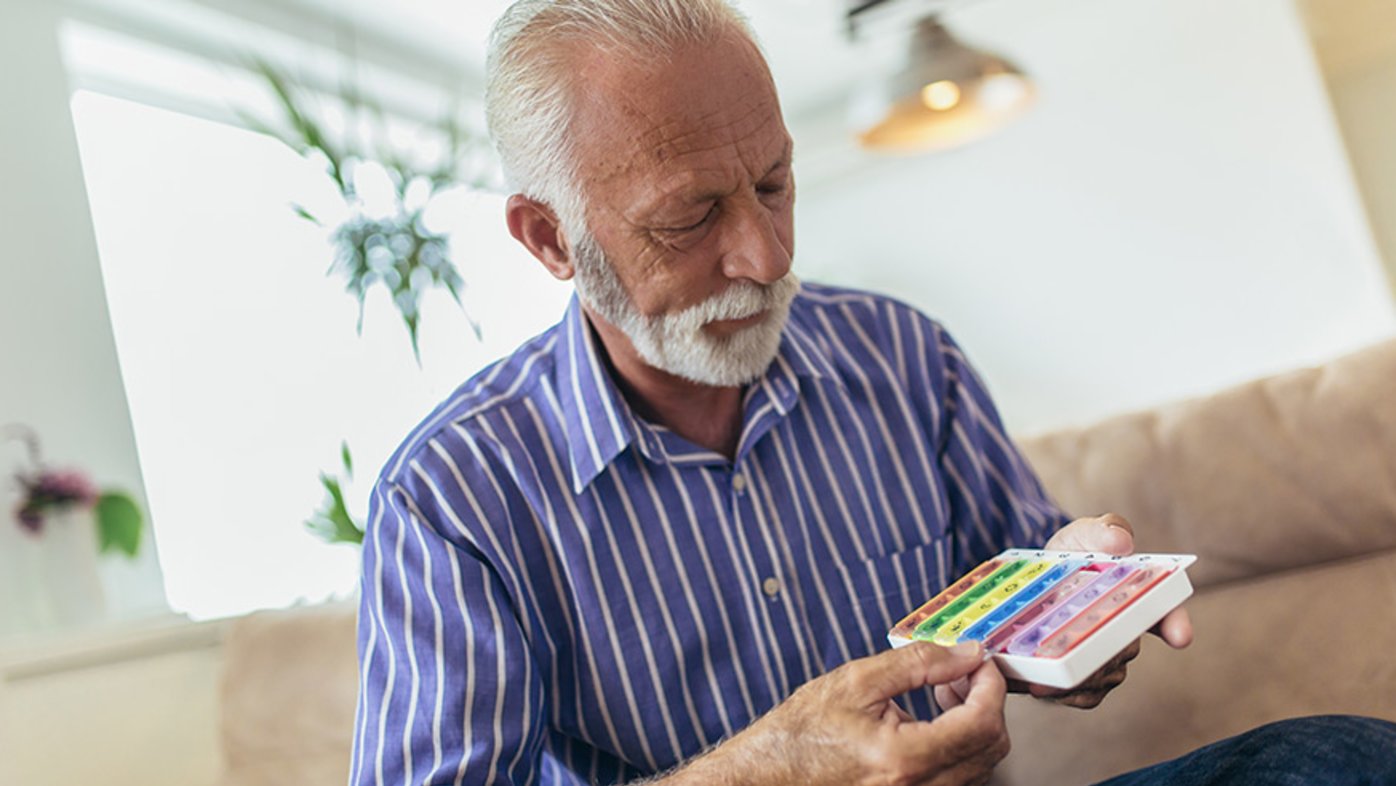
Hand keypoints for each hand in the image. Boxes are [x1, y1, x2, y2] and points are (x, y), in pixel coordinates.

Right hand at [673, 641, 1009, 785]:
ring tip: (942, 693)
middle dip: (986, 702)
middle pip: (991, 748)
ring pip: (980, 765)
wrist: (770, 774)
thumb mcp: (857, 681)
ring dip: (974, 723)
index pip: (982, 722)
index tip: (979, 662)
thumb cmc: (801, 733)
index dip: (991, 685)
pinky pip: (959, 776)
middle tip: (961, 673)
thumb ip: (919, 663)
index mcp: (905, 758)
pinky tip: (931, 720)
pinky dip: (958, 743)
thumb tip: (965, 653)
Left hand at [1011, 513, 1192, 707]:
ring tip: (1047, 661)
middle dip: (1105, 649)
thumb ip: (1103, 530)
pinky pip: (1085, 696)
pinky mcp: (1081, 680)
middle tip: (1074, 641)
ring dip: (1082, 672)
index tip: (1181, 636)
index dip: (1176, 623)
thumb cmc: (1070, 555)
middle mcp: (1126, 632)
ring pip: (1105, 676)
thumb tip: (1120, 542)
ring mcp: (1104, 657)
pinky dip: (1066, 692)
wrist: (1027, 584)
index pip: (1166, 610)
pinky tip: (1043, 683)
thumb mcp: (1082, 535)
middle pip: (1126, 650)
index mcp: (1136, 596)